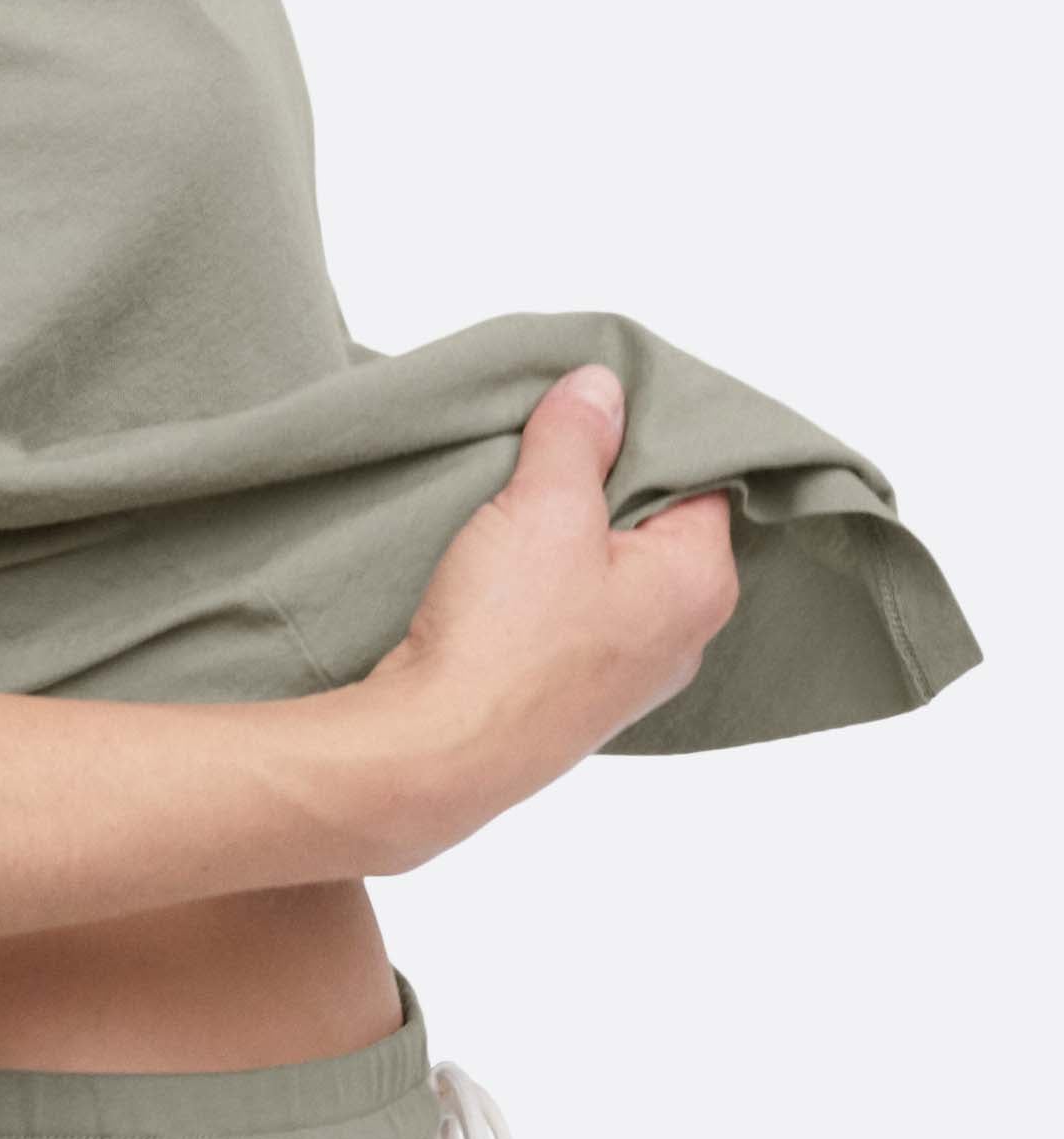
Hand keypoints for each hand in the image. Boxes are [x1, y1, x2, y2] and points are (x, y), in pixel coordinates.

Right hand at [361, 363, 739, 867]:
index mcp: (701, 581)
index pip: (703, 474)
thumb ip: (576, 437)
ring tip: (516, 489)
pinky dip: (544, 572)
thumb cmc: (504, 638)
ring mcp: (627, 670)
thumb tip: (600, 388)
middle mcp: (681, 632)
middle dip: (604, 472)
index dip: (650, 426)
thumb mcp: (545, 507)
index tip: (599, 395)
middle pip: (656, 518)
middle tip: (548, 432)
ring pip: (609, 562)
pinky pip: (573, 605)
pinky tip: (502, 554)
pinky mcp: (572, 690)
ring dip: (566, 524)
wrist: (435, 750)